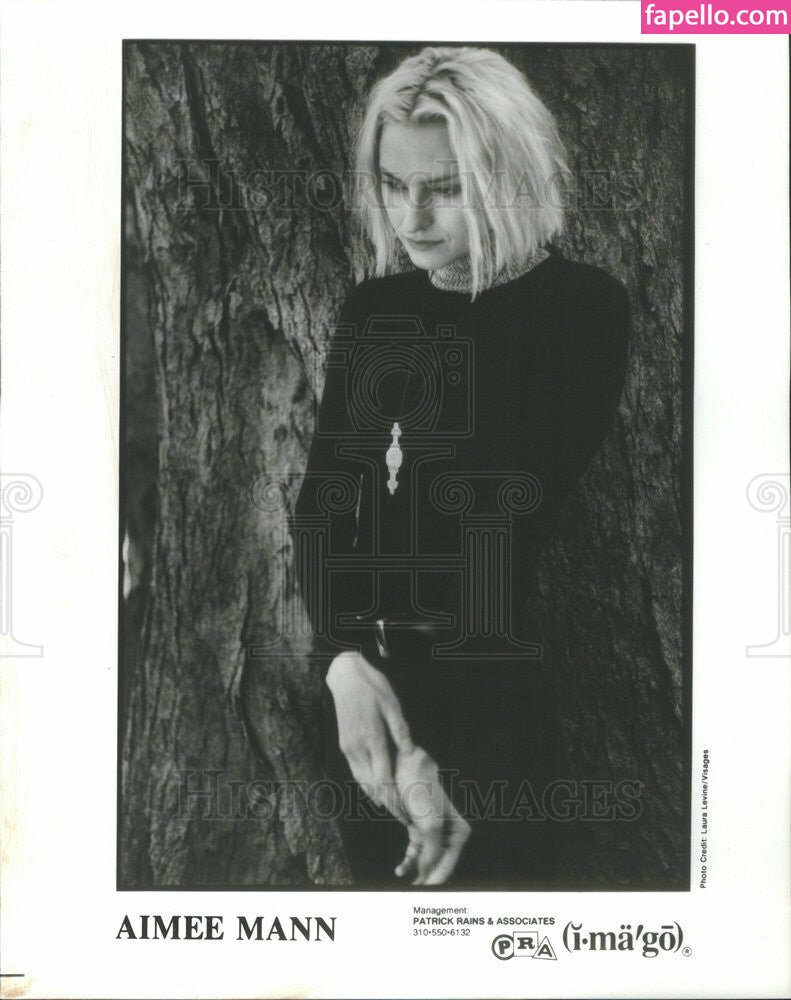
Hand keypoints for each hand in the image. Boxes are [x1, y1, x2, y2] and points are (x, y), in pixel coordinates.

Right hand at [326, 650, 413, 822]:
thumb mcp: (392, 704)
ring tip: (393, 809)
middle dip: (389, 804)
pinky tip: (376, 790)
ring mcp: (349, 747)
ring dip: (377, 798)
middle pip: (373, 786)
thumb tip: (411, 753)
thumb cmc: (373, 686)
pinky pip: (356, 771)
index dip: (396, 798)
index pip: (384, 778)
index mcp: (372, 737)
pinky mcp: (344, 744)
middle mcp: (358, 747)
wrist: (345, 676)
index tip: (408, 810)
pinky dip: (366, 785)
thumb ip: (401, 731)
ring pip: (362, 781)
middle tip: (404, 818)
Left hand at [394, 745, 471, 885]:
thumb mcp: (429, 826)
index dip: (436, 879)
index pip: (448, 864)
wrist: (405, 769)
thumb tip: (426, 874)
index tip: (424, 893)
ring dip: (417, 872)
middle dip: (427, 878)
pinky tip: (401, 869)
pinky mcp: (420, 830)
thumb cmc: (421, 793)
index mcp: (460, 832)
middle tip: (414, 895)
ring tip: (407, 883)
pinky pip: (416, 852)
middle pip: (438, 864)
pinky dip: (409, 862)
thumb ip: (431, 853)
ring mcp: (434, 832)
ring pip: (426, 860)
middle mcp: (450, 834)